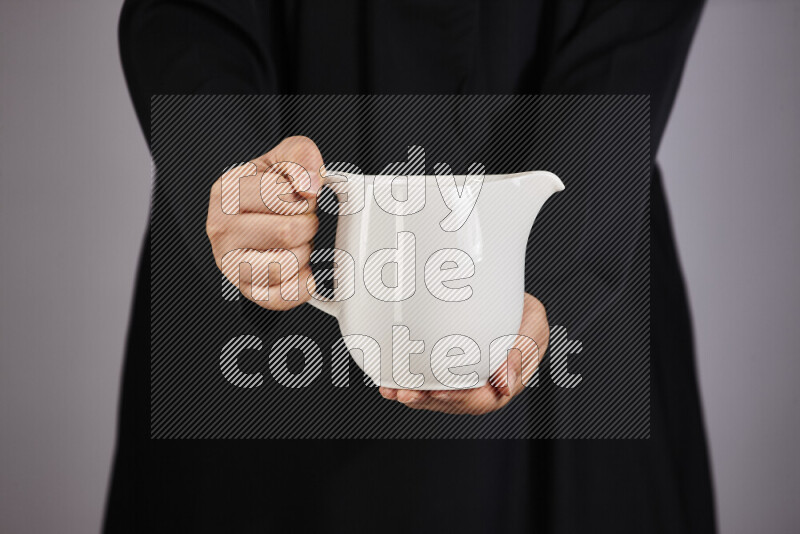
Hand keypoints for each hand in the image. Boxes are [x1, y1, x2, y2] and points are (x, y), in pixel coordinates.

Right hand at [206, 136, 322, 309]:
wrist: (252, 215)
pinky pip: (283, 296)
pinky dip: (302, 284)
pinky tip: (300, 268)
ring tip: (294, 242)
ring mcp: (230, 263)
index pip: (283, 197)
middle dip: (306, 225)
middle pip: (288, 233)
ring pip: (286, 265)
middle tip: (298, 221)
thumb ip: (300, 155)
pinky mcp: (246, 290)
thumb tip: (309, 183)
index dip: (302, 197)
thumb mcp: (282, 158)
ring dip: (303, 252)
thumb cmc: (267, 188)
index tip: (297, 197)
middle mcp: (221, 229)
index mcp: (227, 192)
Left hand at [379, 293, 548, 414]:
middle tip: (407, 392)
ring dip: (413, 395)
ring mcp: (460, 379)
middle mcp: (480, 385)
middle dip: (427, 400)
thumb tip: (504, 383)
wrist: (508, 296)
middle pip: (453, 402)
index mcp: (505, 381)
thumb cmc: (524, 314)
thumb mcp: (533, 325)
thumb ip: (522, 350)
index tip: (439, 392)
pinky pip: (424, 379)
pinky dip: (405, 381)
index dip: (460, 399)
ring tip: (393, 389)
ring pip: (435, 394)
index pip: (483, 400)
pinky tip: (389, 381)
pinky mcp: (443, 368)